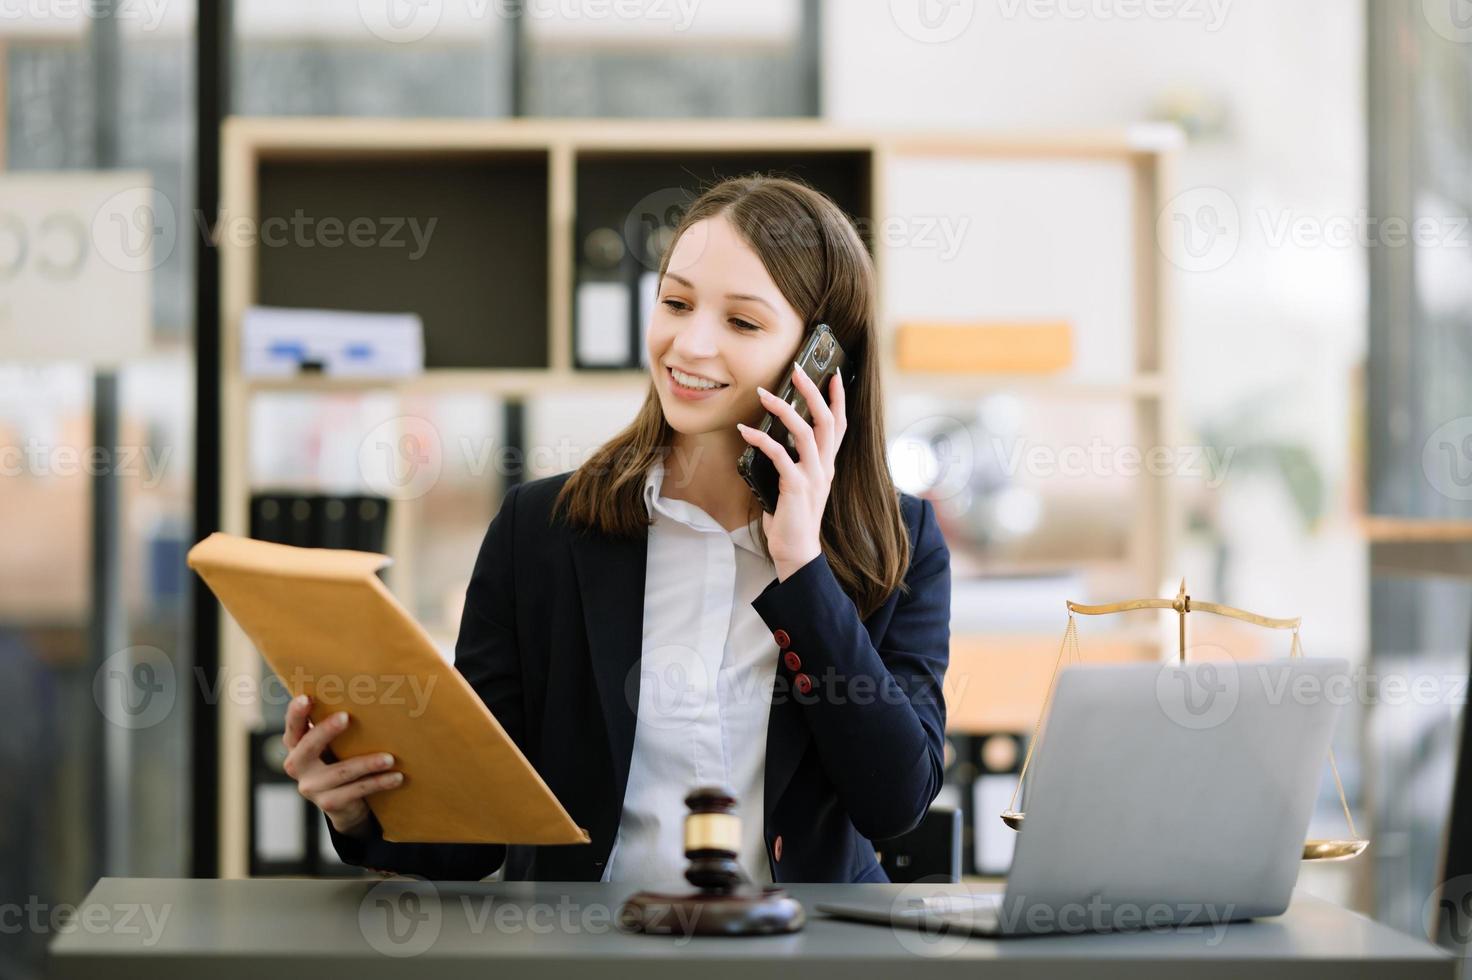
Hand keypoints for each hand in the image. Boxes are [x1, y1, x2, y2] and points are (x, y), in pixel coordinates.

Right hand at [282, 694, 402, 838]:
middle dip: (326, 731)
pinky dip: (379, 782)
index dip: (296, 713)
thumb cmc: (339, 759)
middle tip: (346, 717)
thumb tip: (368, 693)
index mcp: (296, 745)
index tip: (306, 698)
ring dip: (368, 763)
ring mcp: (312, 787)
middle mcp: (297, 766)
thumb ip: (335, 723)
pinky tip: (397, 777)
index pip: (293, 726)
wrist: (344, 804)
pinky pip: (358, 790)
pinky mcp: (329, 803)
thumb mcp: (332, 743)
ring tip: (390, 758)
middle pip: (309, 747)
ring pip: (342, 772)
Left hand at [737, 361, 847, 580]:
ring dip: (783, 409)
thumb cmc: (791, 518)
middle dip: (812, 391)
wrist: (796, 551)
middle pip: (826, 419)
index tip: (833, 373)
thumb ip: (790, 462)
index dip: (838, 398)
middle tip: (797, 369)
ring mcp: (813, 476)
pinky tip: (746, 432)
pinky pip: (779, 455)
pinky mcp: (796, 487)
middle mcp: (825, 466)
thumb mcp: (794, 483)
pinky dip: (761, 440)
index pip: (839, 424)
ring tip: (763, 394)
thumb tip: (769, 440)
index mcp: (827, 464)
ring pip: (805, 431)